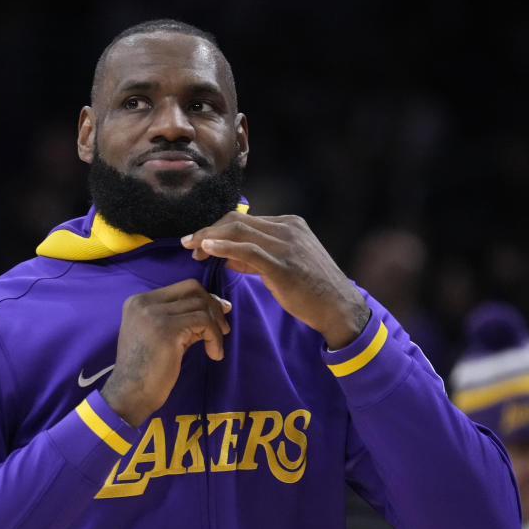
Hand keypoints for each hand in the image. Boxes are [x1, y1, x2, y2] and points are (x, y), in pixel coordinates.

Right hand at [101, 279, 231, 426]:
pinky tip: (214, 354)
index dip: (205, 298)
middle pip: (193, 290)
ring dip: (216, 327)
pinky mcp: (167, 330)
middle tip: (223, 329)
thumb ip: (183, 319)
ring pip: (201, 306)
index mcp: (138, 302)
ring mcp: (154, 315)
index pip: (183, 287)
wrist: (130, 394)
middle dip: (213, 307)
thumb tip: (220, 306)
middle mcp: (144, 303)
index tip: (218, 315)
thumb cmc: (147, 370)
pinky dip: (215, 338)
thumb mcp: (164, 336)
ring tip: (216, 348)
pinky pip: (204, 323)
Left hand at [181, 212, 369, 348]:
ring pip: (239, 231)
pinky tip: (208, 249)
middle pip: (237, 221)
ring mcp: (287, 244)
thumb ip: (257, 257)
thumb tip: (226, 254)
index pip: (244, 219)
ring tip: (193, 249)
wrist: (338, 308)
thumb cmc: (311, 291)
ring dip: (210, 237)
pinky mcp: (283, 264)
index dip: (217, 229)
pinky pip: (247, 250)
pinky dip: (223, 247)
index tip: (200, 242)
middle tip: (190, 245)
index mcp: (290, 224)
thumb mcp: (285, 265)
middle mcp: (288, 228)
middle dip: (209, 231)